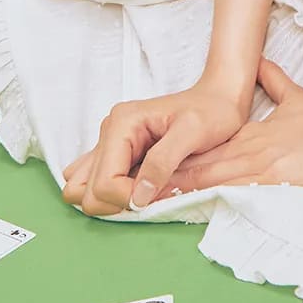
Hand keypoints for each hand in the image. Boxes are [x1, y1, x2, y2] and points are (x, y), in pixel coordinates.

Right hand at [59, 80, 247, 216]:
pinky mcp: (117, 153)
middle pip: (86, 190)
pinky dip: (111, 196)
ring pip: (83, 189)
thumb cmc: (211, 111)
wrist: (219, 98)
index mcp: (122, 123)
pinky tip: (137, 191)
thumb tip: (138, 198)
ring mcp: (110, 143)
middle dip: (116, 203)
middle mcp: (109, 131)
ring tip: (142, 195)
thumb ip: (163, 162)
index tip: (155, 197)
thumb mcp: (192, 132)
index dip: (126, 200)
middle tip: (149, 197)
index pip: (103, 182)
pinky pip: (95, 182)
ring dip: (110, 202)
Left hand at [151, 55, 302, 195]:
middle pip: (200, 167)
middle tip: (135, 190)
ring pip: (212, 181)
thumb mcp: (294, 97)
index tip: (149, 169)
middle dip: (168, 181)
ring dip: (183, 193)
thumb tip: (261, 65)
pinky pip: (237, 195)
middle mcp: (248, 152)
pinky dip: (214, 201)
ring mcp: (260, 169)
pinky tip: (195, 208)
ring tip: (151, 201)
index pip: (204, 150)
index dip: (175, 160)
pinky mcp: (275, 183)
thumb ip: (274, 81)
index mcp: (249, 136)